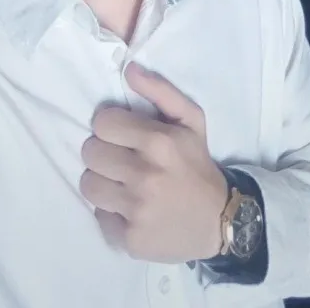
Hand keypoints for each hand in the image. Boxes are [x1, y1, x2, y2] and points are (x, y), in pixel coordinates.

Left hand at [80, 63, 227, 262]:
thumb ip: (160, 90)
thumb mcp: (191, 120)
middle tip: (123, 159)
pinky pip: (99, 215)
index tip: (123, 134)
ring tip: (123, 183)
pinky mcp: (129, 239)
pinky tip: (131, 208)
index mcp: (158, 142)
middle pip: (90, 152)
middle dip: (104, 153)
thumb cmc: (198, 163)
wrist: (221, 220)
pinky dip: (111, 212)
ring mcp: (136, 210)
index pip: (102, 123)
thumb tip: (128, 69)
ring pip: (88, 184)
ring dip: (103, 182)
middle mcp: (145, 175)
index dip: (111, 126)